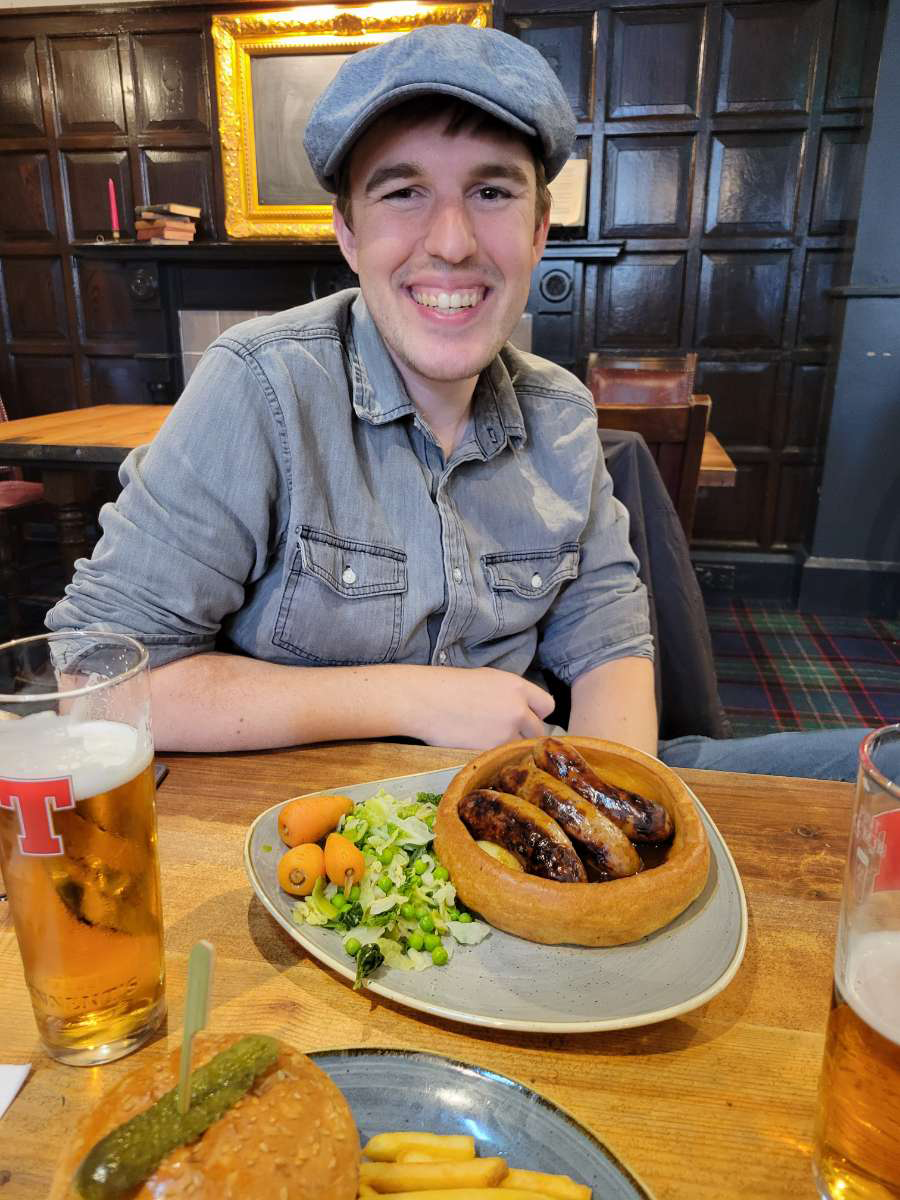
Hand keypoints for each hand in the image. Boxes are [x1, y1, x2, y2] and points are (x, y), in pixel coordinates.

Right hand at [402, 666, 554, 748]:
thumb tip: (522, 709)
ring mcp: (506, 732)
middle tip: (503, 732)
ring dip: (509, 746)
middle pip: (538, 731)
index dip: (537, 713)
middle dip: (524, 733)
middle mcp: (518, 709)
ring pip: (520, 746)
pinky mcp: (491, 751)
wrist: (423, 701)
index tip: (526, 718)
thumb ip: (510, 694)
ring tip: (486, 739)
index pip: (548, 706)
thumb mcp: (487, 679)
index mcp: (517, 686)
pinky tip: (475, 745)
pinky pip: (501, 757)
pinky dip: (492, 755)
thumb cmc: (448, 686)